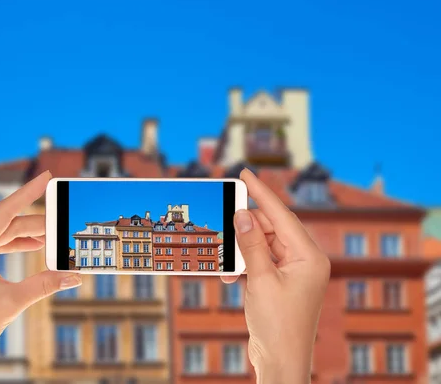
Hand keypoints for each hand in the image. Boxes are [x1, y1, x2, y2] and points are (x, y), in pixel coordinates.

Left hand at [0, 171, 81, 383]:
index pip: (4, 211)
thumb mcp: (13, 301)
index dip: (28, 192)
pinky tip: (31, 247)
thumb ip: (45, 284)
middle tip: (60, 219)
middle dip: (35, 222)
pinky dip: (12, 246)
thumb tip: (74, 276)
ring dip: (25, 235)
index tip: (45, 176)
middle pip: (5, 224)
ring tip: (51, 235)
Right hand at [222, 169, 329, 383]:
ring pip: (263, 245)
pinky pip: (260, 261)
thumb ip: (251, 243)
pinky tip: (230, 274)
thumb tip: (242, 214)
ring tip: (224, 253)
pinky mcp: (281, 282)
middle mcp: (305, 260)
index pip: (282, 215)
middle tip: (224, 213)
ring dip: (242, 249)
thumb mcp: (260, 279)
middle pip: (272, 228)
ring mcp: (293, 272)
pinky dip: (244, 264)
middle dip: (246, 225)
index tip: (245, 174)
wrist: (281, 361)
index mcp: (310, 256)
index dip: (262, 192)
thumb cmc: (278, 325)